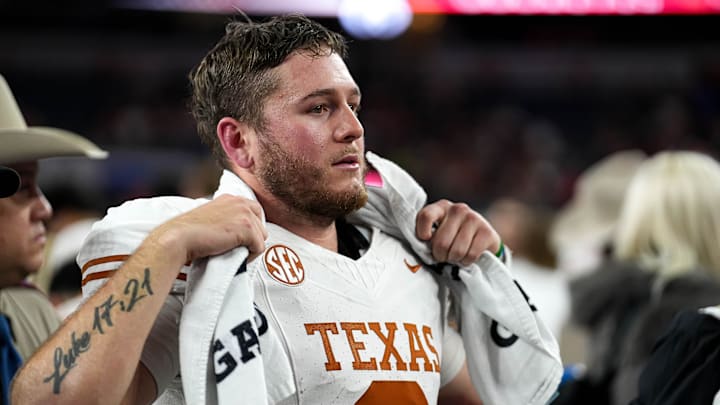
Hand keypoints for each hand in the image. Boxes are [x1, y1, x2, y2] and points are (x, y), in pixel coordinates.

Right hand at [152, 194, 267, 263]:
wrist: (179, 238)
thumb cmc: (189, 233)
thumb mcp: (211, 217)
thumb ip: (225, 218)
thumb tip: (235, 232)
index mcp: (230, 198)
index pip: (254, 211)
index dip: (250, 228)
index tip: (241, 239)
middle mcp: (240, 202)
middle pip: (261, 224)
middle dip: (253, 238)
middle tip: (238, 248)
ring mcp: (244, 214)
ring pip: (261, 237)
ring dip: (251, 248)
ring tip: (234, 253)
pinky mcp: (247, 228)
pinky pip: (260, 247)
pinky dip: (251, 256)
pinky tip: (237, 257)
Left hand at [416, 199, 499, 265]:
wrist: (482, 241)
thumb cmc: (453, 237)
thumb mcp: (438, 232)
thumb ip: (427, 235)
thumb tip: (421, 247)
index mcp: (441, 207)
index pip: (426, 216)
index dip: (422, 232)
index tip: (426, 240)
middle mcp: (458, 209)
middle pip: (441, 242)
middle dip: (440, 255)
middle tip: (443, 256)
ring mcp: (474, 218)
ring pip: (456, 251)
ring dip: (454, 259)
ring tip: (456, 256)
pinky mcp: (487, 232)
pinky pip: (470, 255)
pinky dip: (466, 261)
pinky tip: (467, 257)